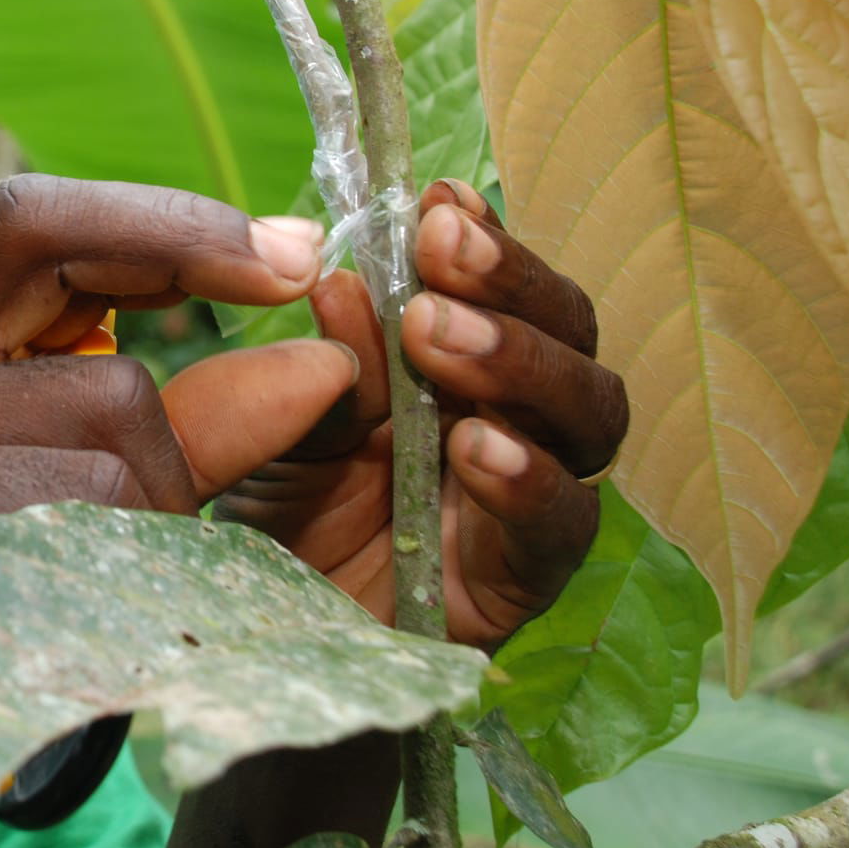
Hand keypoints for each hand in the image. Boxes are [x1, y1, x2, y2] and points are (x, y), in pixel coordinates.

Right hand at [0, 175, 359, 847]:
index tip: (294, 254)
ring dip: (147, 520)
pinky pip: (92, 496)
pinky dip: (120, 564)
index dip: (171, 224)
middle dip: (179, 438)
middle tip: (181, 521)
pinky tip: (62, 622)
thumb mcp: (58, 486)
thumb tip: (328, 363)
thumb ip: (180, 416)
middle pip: (99, 340)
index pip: (33, 216)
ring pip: (114, 418)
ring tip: (67, 598)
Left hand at [183, 179, 623, 648]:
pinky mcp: (526, 582)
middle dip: (509, 283)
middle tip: (440, 251)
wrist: (260, 647)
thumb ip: (319, 365)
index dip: (481, 238)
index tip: (433, 200)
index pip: (500, 286)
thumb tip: (344, 284)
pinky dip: (527, 481)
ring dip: (520, 363)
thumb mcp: (280, 425)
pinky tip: (474, 448)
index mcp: (455, 366)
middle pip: (567, 332)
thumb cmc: (278, 518)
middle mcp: (511, 418)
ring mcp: (529, 498)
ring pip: (588, 415)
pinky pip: (562, 527)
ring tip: (440, 340)